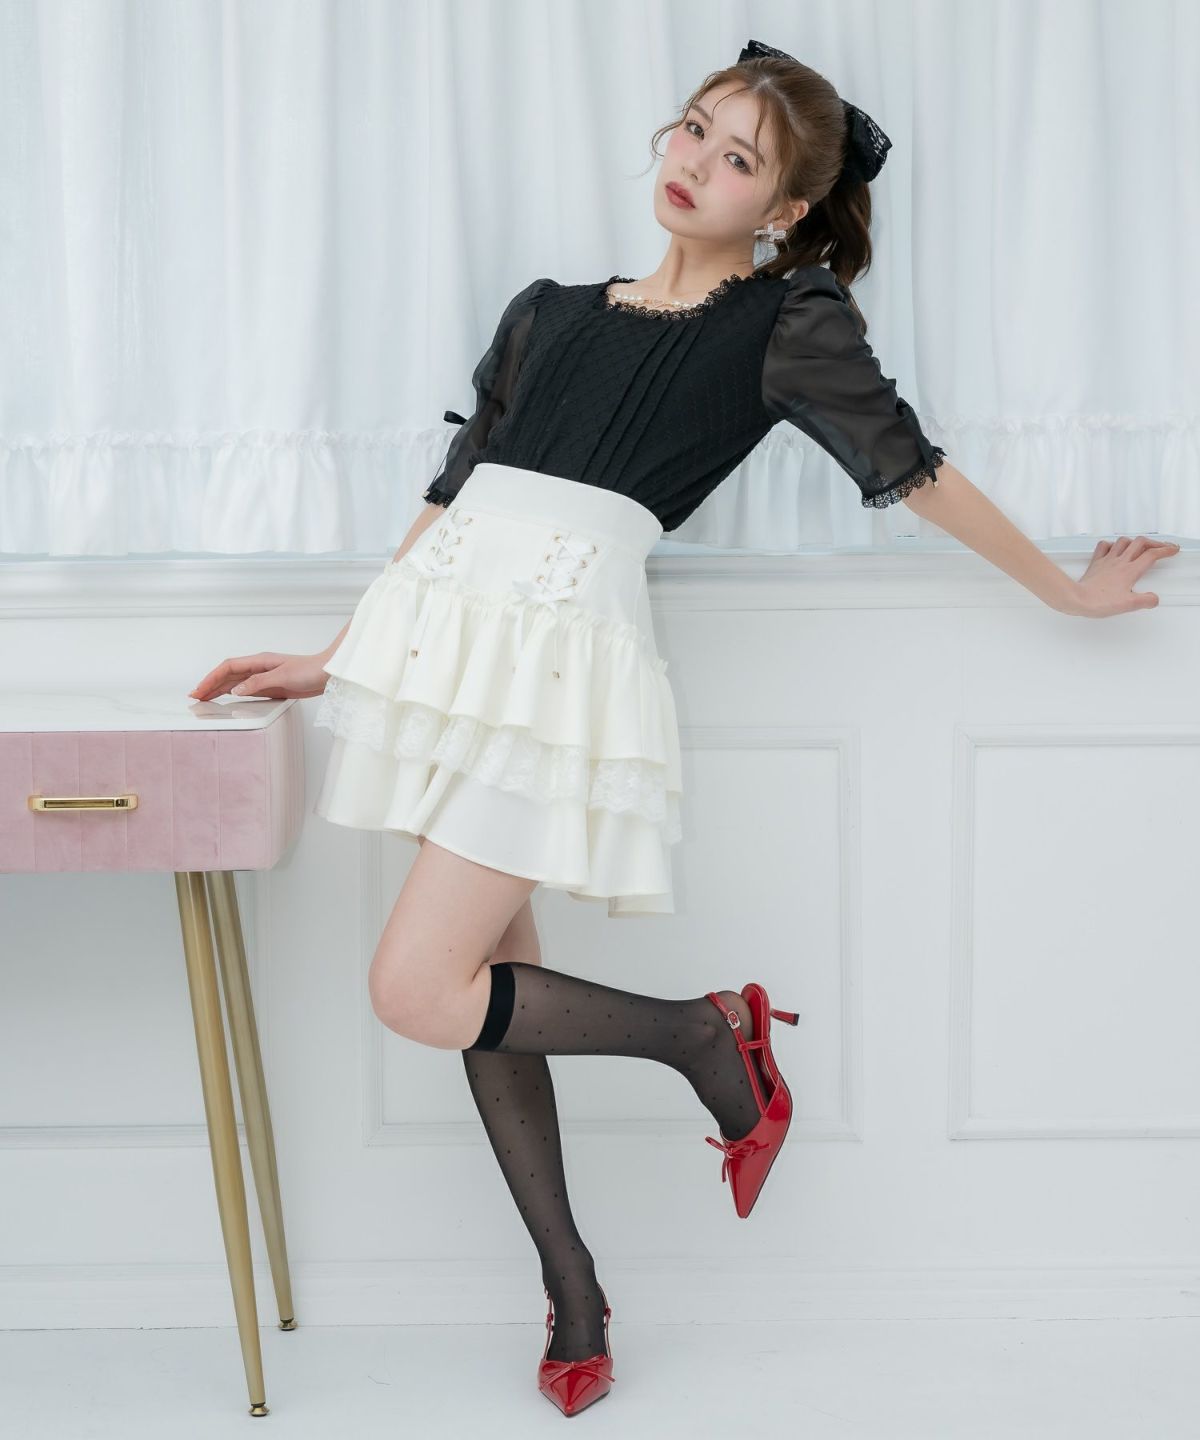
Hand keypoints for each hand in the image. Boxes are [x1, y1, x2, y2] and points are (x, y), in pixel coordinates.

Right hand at [188, 651, 331, 701]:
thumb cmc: (310, 670)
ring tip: (205, 699)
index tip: (199, 690)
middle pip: (228, 675)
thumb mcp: (282, 677)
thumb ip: (258, 683)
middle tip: (195, 697)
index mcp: (259, 661)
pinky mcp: (272, 685)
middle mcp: (259, 667)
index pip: (228, 667)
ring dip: (219, 689)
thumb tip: (236, 690)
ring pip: (235, 682)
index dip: (211, 678)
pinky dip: (234, 693)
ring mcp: (265, 676)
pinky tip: (228, 699)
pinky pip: (247, 689)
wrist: (328, 673)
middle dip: (210, 684)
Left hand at [1067, 536, 1180, 617]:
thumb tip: (1154, 599)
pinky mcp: (1096, 563)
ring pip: (1123, 541)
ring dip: (1134, 542)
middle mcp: (1119, 562)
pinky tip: (1114, 549)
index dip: (1165, 550)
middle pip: (1140, 543)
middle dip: (1154, 543)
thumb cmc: (1099, 602)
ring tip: (1140, 546)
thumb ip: (1145, 601)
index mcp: (1130, 571)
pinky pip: (1104, 546)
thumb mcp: (1128, 605)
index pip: (1152, 555)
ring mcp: (1107, 561)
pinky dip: (1112, 545)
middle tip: (1161, 547)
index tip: (1172, 550)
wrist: (1077, 599)